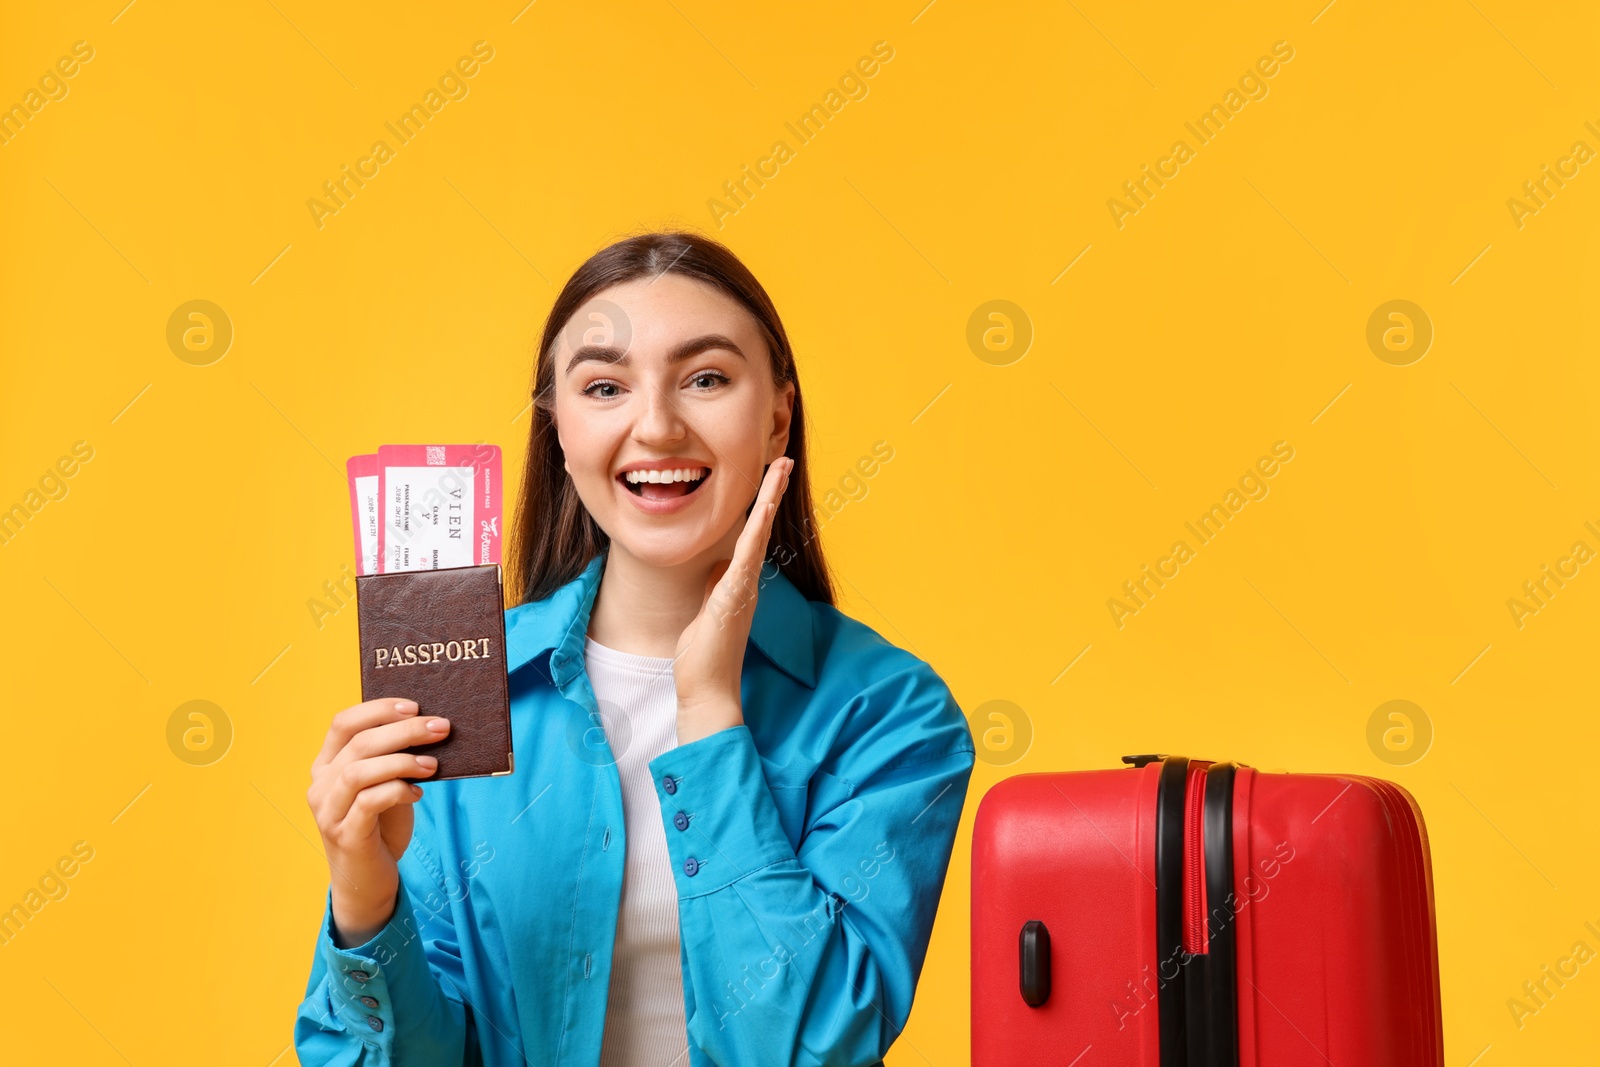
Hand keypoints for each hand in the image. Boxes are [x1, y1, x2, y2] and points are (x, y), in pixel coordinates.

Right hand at [306, 697, 450, 946]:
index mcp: (326, 765)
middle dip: (403, 730)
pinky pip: (368, 803)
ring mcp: (328, 812)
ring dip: (401, 761)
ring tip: (433, 764)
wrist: (368, 881)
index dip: (378, 709)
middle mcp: (320, 785)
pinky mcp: (345, 835)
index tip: (414, 706)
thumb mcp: (385, 785)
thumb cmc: (380, 826)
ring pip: (359, 771)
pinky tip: (418, 792)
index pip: (343, 723)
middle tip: (440, 727)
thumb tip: (431, 726)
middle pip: (359, 743)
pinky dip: (396, 790)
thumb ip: (394, 758)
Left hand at [673, 456, 792, 743]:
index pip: (753, 534)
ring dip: (770, 501)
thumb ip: (716, 586)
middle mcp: (747, 581)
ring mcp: (744, 588)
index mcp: (739, 581)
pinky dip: (755, 534)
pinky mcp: (734, 598)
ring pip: (760, 535)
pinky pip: (747, 558)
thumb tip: (720, 565)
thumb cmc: (703, 654)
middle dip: (773, 492)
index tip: (770, 476)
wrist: (706, 688)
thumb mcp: (706, 609)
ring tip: (780, 471)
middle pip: (763, 527)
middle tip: (785, 459)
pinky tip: (762, 513)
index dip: (762, 504)